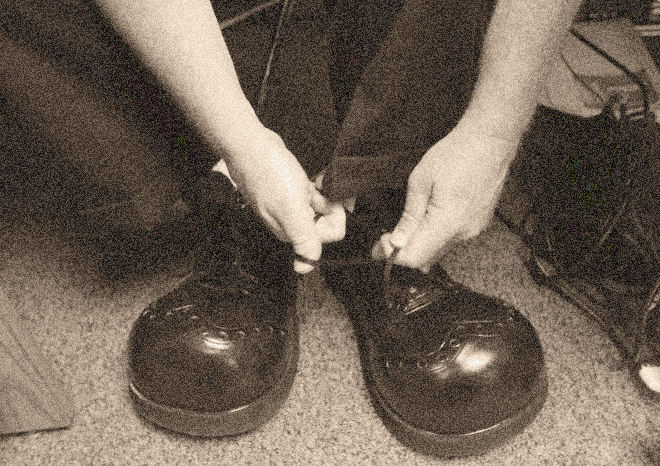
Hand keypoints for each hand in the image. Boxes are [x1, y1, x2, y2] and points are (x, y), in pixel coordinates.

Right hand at [225, 129, 344, 273]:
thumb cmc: (269, 174)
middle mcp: (291, 223)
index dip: (334, 217)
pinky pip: (312, 195)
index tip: (328, 202)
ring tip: (316, 182)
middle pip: (325, 222)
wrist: (250, 146)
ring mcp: (290, 206)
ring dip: (325, 195)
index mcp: (291, 232)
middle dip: (330, 206)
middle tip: (321, 190)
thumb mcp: (291, 209)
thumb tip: (304, 270)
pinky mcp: (290, 191)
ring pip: (320, 207)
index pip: (327, 236)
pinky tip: (313, 178)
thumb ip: (303, 240)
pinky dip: (317, 187)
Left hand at [372, 121, 517, 271]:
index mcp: (447, 223)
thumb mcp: (420, 182)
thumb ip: (409, 217)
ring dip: (419, 245)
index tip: (379, 245)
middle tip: (385, 238)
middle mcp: (463, 233)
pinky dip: (434, 237)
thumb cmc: (455, 155)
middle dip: (402, 252)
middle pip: (426, 258)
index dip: (392, 255)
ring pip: (439, 250)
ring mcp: (474, 230)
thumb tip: (397, 242)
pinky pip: (451, 240)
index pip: (415, 257)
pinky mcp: (478, 224)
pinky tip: (426, 222)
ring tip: (404, 227)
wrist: (489, 142)